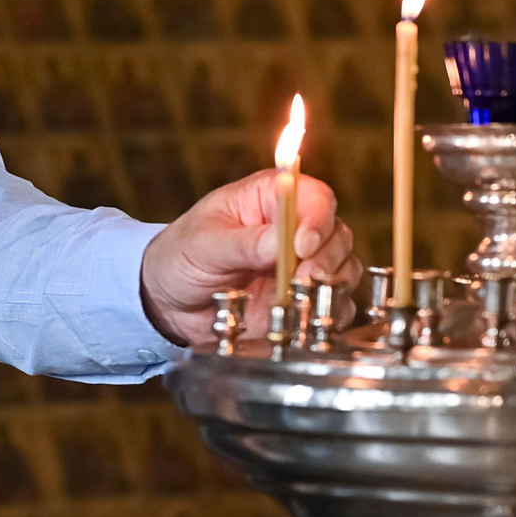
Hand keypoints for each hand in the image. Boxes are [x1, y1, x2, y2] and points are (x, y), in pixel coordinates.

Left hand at [137, 170, 361, 346]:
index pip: (314, 196)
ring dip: (330, 286)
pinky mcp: (304, 299)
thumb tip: (280, 242)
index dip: (317, 219)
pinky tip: (304, 319)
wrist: (170, 300)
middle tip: (299, 279)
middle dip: (325, 258)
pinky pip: (337, 305)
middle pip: (337, 234)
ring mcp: (303, 265)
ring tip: (297, 300)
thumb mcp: (204, 245)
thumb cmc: (182, 256)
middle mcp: (294, 228)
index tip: (302, 245)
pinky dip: (329, 314)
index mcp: (269, 198)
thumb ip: (243, 244)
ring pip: (345, 268)